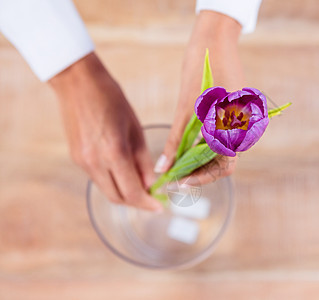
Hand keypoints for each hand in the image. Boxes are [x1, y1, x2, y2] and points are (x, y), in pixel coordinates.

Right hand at [49, 53, 162, 211]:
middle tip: (152, 199)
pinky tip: (124, 172)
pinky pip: (97, 178)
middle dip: (137, 202)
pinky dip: (112, 181)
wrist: (77, 82)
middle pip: (117, 197)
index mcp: (113, 153)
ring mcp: (81, 161)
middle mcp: (94, 162)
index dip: (148, 203)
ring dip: (124, 193)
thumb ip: (143, 160)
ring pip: (106, 189)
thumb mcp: (135, 128)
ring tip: (141, 185)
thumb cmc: (112, 99)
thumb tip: (151, 183)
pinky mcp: (76, 157)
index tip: (160, 207)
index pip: (132, 192)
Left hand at [153, 11, 242, 184]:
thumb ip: (176, 141)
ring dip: (198, 159)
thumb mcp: (186, 109)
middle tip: (174, 176)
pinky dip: (202, 144)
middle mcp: (242, 129)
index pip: (223, 167)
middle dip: (197, 171)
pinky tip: (186, 146)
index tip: (179, 182)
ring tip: (176, 163)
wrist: (214, 41)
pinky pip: (219, 137)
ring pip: (219, 150)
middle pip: (221, 162)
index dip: (201, 178)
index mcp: (238, 130)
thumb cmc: (201, 71)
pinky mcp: (232, 114)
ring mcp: (238, 122)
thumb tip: (163, 168)